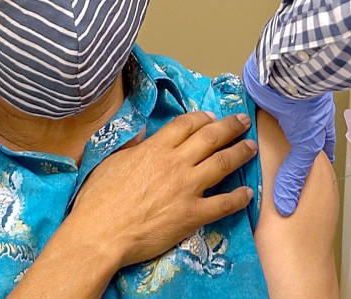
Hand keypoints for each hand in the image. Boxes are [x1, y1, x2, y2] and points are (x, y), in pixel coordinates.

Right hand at [71, 111, 257, 267]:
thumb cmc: (98, 199)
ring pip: (222, 163)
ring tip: (252, 147)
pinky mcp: (193, 215)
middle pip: (210, 137)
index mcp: (155, 149)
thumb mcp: (110, 162)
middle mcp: (176, 164)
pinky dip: (238, 198)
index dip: (203, 118)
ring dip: (240, 153)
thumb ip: (131, 147)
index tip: (212, 116)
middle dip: (230, 126)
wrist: (100, 234)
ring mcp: (187, 188)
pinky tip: (247, 193)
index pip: (186, 125)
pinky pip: (223, 203)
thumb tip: (142, 134)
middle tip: (243, 121)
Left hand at [242, 51, 334, 215]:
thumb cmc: (306, 106)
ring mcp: (278, 99)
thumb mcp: (305, 145)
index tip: (308, 174)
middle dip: (280, 146)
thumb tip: (286, 207)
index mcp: (316, 122)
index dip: (315, 159)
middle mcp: (298, 110)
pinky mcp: (258, 90)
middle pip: (289, 133)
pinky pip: (247, 105)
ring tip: (242, 150)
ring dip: (257, 130)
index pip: (319, 145)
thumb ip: (294, 175)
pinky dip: (239, 115)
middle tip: (266, 165)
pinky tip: (227, 127)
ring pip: (267, 120)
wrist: (287, 68)